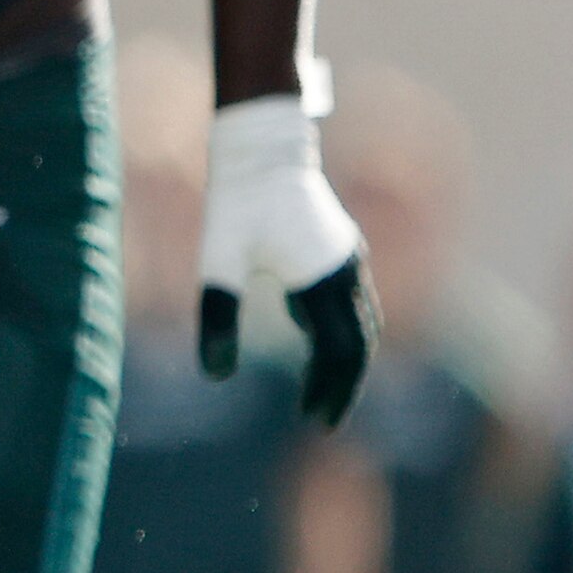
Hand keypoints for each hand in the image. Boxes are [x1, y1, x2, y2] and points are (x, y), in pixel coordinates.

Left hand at [198, 94, 373, 423]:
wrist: (262, 151)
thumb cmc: (236, 204)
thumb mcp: (217, 262)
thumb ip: (217, 317)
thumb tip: (213, 377)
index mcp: (322, 281)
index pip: (343, 353)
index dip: (332, 391)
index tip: (313, 422)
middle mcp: (346, 273)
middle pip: (359, 346)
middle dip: (341, 385)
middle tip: (319, 420)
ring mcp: (348, 261)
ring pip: (360, 325)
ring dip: (341, 361)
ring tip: (314, 392)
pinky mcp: (340, 252)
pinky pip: (349, 303)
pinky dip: (336, 331)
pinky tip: (305, 338)